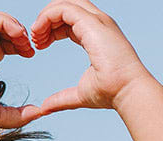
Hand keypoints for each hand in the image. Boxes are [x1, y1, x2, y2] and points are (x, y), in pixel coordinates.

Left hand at [30, 0, 148, 112]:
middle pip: (67, 6)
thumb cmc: (112, 92)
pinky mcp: (91, 23)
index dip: (52, 28)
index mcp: (96, 35)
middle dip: (47, 18)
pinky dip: (47, 17)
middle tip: (35, 39)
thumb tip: (45, 108)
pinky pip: (63, 9)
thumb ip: (62, 99)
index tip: (40, 45)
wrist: (127, 91)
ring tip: (35, 36)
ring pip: (65, 3)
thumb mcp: (80, 94)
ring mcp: (96, 20)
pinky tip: (40, 34)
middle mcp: (98, 23)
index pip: (70, 19)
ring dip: (45, 16)